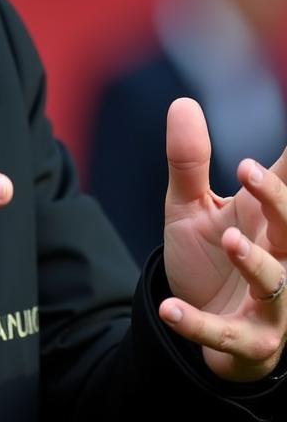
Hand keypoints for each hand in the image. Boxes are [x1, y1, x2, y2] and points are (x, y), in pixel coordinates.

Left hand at [161, 97, 286, 380]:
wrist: (196, 319)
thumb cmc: (208, 259)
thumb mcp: (189, 206)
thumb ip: (188, 161)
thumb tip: (183, 102)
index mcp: (263, 221)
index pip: (284, 186)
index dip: (281, 172)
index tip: (270, 154)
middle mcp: (277, 258)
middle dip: (277, 200)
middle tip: (249, 170)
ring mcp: (268, 304)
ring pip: (274, 284)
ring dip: (255, 264)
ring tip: (232, 240)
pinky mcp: (247, 340)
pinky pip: (226, 334)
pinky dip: (198, 324)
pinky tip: (168, 310)